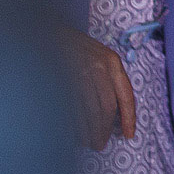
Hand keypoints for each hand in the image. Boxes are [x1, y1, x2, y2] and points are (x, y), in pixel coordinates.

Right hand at [60, 30, 135, 150]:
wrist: (44, 30)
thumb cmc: (73, 46)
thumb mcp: (98, 56)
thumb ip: (108, 78)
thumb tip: (114, 112)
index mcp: (111, 61)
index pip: (125, 95)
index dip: (129, 118)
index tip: (129, 135)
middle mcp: (98, 67)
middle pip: (106, 108)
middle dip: (104, 130)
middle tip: (100, 144)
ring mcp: (77, 73)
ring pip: (88, 111)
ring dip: (88, 131)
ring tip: (88, 143)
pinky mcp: (59, 80)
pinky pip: (69, 109)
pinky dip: (72, 125)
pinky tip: (72, 134)